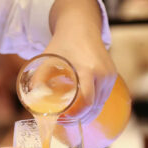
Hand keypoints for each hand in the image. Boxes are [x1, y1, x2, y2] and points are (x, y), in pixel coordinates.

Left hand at [44, 0, 116, 122]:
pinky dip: (94, 104)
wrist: (82, 26)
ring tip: (73, 116)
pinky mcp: (113, 76)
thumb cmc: (64, 42)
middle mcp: (103, 74)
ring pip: (101, 104)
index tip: (64, 118)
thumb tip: (33, 102)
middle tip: (66, 121)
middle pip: (95, 107)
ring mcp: (110, 75)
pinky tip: (83, 107)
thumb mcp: (48, 58)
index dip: (76, 115)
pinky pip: (104, 97)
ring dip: (88, 113)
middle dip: (81, 118)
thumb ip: (39, 79)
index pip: (87, 102)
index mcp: (88, 70)